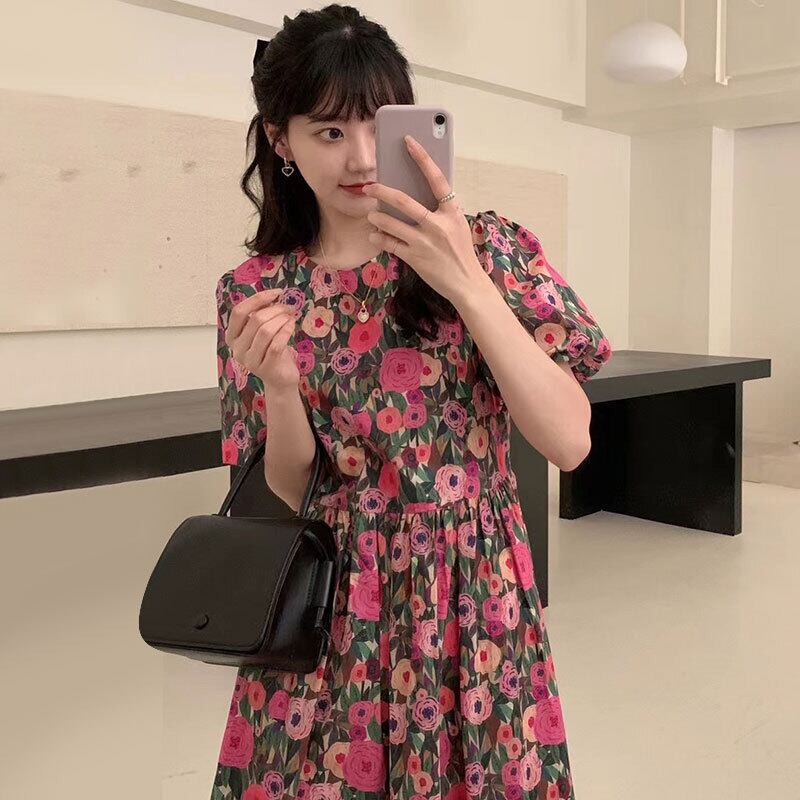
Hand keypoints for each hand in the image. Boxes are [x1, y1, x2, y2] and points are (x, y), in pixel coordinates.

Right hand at [225, 288, 299, 391]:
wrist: (280, 379)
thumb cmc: (271, 351)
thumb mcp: (262, 332)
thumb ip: (260, 315)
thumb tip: (272, 296)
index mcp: (232, 336)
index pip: (239, 312)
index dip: (257, 299)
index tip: (276, 292)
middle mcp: (237, 349)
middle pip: (255, 320)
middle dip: (275, 310)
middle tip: (288, 308)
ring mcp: (250, 360)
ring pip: (266, 331)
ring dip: (281, 320)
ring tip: (290, 318)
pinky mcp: (265, 368)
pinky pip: (276, 345)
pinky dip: (286, 331)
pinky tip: (291, 326)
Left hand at [361, 135, 486, 306]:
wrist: (467, 283)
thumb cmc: (461, 253)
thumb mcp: (457, 225)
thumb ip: (441, 210)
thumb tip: (417, 195)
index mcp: (452, 211)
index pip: (436, 178)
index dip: (422, 158)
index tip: (408, 141)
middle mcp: (438, 224)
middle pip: (404, 201)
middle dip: (382, 191)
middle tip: (369, 187)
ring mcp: (425, 242)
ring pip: (392, 224)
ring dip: (377, 217)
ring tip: (371, 214)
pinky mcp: (415, 258)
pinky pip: (391, 244)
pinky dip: (380, 238)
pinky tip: (375, 234)